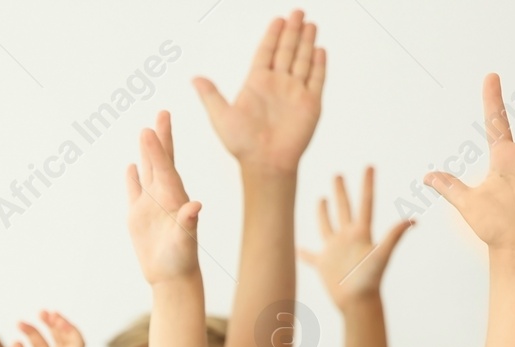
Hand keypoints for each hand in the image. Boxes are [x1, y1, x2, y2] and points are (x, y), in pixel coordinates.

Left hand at [2, 311, 84, 346]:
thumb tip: (17, 342)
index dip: (32, 332)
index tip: (19, 323)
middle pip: (58, 342)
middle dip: (50, 325)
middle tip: (41, 312)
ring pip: (70, 341)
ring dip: (62, 324)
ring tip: (50, 313)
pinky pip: (79, 342)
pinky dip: (71, 329)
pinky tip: (58, 320)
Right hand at [126, 112, 201, 284]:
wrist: (172, 277)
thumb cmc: (181, 260)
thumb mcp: (186, 241)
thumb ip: (188, 222)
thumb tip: (195, 206)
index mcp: (175, 198)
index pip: (165, 167)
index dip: (159, 148)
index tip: (152, 127)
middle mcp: (164, 197)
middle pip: (160, 162)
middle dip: (160, 138)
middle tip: (162, 113)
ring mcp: (151, 205)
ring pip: (148, 172)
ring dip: (147, 153)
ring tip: (146, 131)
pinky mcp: (138, 217)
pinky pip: (134, 191)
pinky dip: (132, 178)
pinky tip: (131, 166)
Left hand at [194, 10, 323, 173]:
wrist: (265, 164)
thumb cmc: (242, 145)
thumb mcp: (221, 117)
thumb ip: (211, 95)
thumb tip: (194, 78)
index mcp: (257, 83)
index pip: (266, 52)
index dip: (272, 35)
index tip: (278, 19)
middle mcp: (278, 84)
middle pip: (286, 51)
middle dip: (292, 31)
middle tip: (298, 12)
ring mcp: (295, 93)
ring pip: (302, 60)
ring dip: (306, 42)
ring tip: (310, 24)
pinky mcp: (310, 104)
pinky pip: (316, 79)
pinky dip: (318, 64)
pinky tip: (319, 50)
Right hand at [299, 168, 413, 306]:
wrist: (358, 303)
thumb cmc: (370, 281)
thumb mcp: (381, 255)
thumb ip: (394, 236)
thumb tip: (412, 221)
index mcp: (361, 233)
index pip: (365, 202)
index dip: (367, 184)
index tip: (369, 165)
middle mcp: (348, 238)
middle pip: (344, 208)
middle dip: (341, 191)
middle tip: (338, 174)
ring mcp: (335, 250)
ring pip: (326, 225)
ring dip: (323, 212)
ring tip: (321, 198)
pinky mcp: (324, 264)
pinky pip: (310, 256)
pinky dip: (303, 252)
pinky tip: (296, 247)